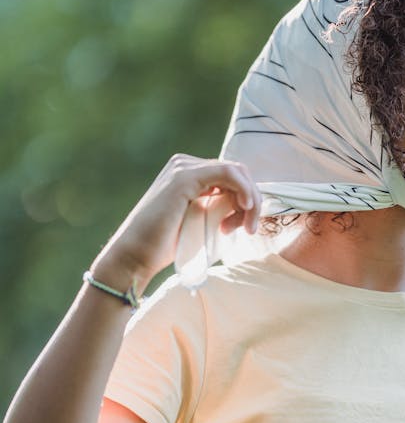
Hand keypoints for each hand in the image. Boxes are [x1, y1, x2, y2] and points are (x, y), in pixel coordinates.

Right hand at [91, 155, 260, 290]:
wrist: (134, 256)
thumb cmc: (165, 247)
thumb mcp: (199, 222)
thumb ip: (217, 208)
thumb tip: (247, 207)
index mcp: (188, 175)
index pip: (232, 177)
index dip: (247, 200)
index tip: (242, 228)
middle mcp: (184, 166)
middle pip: (237, 172)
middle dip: (252, 200)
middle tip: (249, 229)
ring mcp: (183, 168)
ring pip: (236, 172)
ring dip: (251, 200)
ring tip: (246, 227)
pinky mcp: (184, 178)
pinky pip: (228, 173)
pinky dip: (244, 190)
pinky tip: (245, 209)